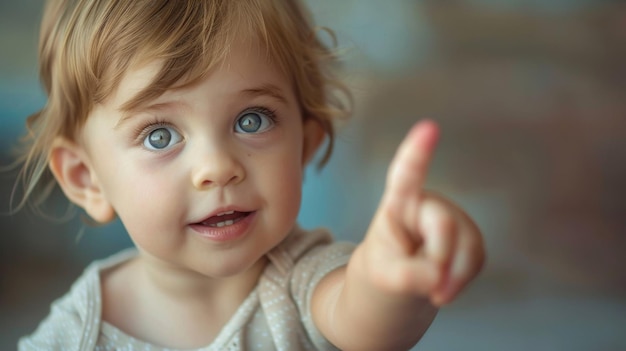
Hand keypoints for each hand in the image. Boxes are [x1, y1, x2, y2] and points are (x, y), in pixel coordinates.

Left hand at [360, 120, 484, 305]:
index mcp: (398, 204)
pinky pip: (476, 260)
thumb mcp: (383, 274)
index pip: (406, 175)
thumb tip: (438, 276)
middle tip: (424, 281)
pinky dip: (461, 280)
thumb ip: (405, 276)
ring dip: (451, 277)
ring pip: (466, 246)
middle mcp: (429, 203)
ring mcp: (453, 218)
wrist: (401, 277)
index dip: (417, 152)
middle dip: (437, 259)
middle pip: (443, 225)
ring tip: (432, 289)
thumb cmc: (386, 265)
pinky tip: (446, 285)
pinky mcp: (471, 237)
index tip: (428, 127)